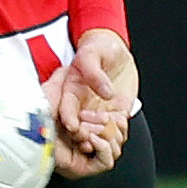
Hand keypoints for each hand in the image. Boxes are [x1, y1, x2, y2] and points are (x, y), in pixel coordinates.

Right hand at [45, 29, 138, 177]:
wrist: (117, 51)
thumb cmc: (100, 48)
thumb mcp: (93, 53)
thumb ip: (94, 71)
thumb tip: (105, 92)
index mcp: (71, 89)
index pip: (66, 107)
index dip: (68, 117)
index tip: (73, 126)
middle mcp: (82, 104)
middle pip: (79, 124)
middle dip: (84, 133)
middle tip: (92, 137)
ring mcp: (97, 110)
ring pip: (96, 129)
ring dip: (101, 136)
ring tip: (108, 140)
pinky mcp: (114, 112)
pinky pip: (114, 126)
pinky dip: (117, 132)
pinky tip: (121, 132)